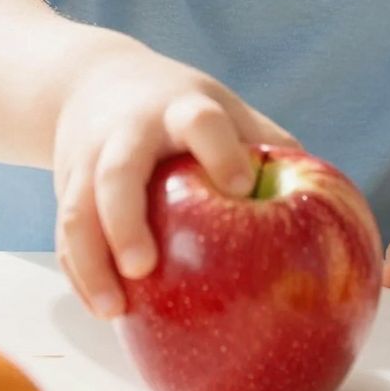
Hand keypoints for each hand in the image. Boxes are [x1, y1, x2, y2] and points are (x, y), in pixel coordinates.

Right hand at [52, 40, 300, 320]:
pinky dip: (80, 273)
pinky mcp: (65, 186)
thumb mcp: (221, 106)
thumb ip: (264, 143)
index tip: (241, 185)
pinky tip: (104, 309)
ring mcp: (88, 159)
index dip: (220, 151)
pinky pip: (65, 235)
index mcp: (179, 109)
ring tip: (115, 310)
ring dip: (90, 261)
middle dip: (126, 220)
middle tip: (143, 267)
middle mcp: (127, 132)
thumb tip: (324, 193)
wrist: (88, 80)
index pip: (200, 122)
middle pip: (118, 172)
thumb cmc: (178, 107)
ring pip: (77, 210)